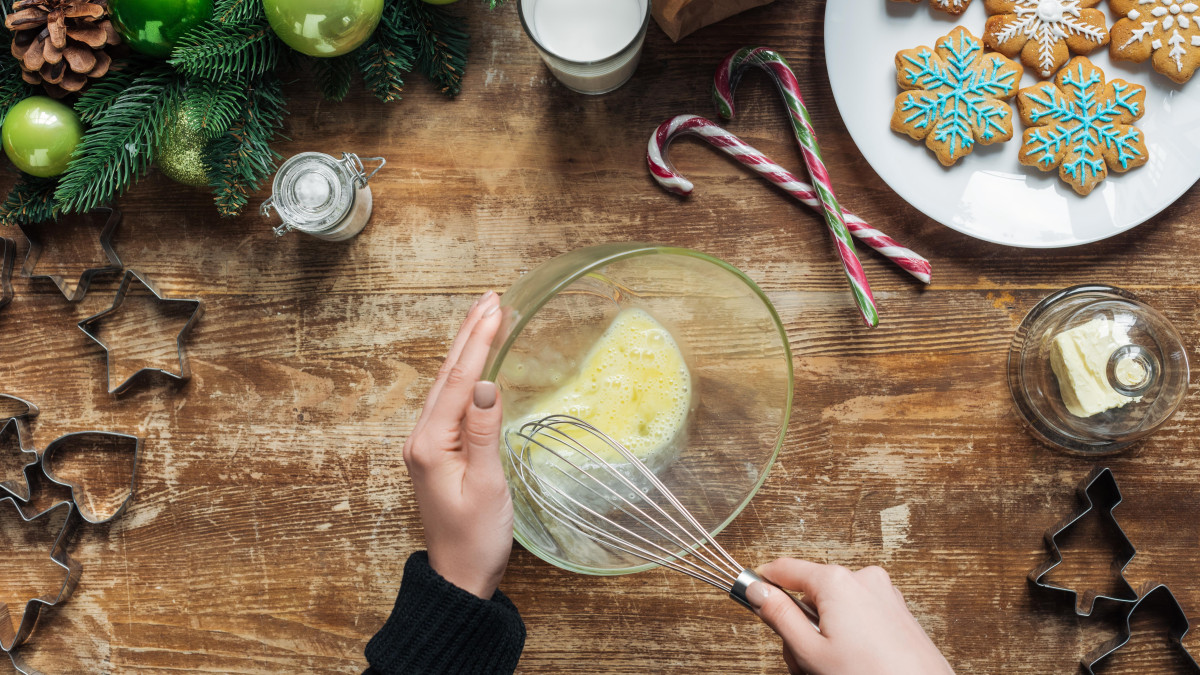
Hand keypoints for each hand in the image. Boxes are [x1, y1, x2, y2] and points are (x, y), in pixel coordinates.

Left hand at [403, 291, 511, 598]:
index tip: (497, 307)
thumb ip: (484, 432)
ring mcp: (428, 444)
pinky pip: (451, 400)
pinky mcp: (439, 451)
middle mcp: (422, 438)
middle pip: (447, 374)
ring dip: (468, 347)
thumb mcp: (487, 486)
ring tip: (486, 315)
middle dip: (470, 332)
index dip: (479, 341)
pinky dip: (466, 372)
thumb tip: (485, 383)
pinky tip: (476, 362)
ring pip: (447, 383)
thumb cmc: (476, 538)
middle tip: (492, 296)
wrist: (460, 576)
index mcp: (430, 443)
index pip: (458, 380)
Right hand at [747, 559, 952, 674]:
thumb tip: (758, 591)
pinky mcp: (898, 611)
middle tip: (805, 661)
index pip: (784, 569)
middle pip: (810, 594)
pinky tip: (854, 664)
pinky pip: (859, 615)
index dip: (763, 584)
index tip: (750, 597)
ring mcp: (884, 594)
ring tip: (832, 668)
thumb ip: (779, 617)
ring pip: (835, 608)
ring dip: (825, 636)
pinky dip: (849, 636)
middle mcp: (863, 579)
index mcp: (837, 582)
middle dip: (801, 626)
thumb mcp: (811, 652)